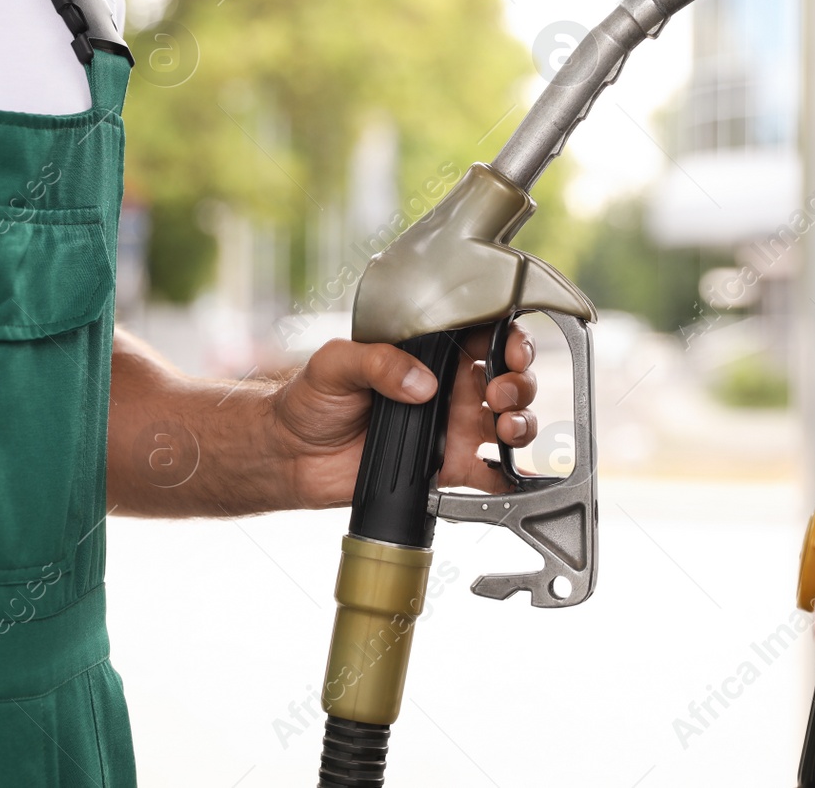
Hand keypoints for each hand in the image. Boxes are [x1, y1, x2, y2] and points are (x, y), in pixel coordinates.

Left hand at [270, 324, 538, 508]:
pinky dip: (508, 476)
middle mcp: (447, 388)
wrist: (293, 454)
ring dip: (521, 424)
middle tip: (500, 393)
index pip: (482, 337)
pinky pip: (488, 474)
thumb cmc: (311, 399)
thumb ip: (377, 363)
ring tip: (505, 427)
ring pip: (508, 423)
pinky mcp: (445, 467)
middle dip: (519, 383)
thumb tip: (420, 383)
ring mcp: (450, 428)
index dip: (508, 340)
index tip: (510, 351)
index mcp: (427, 354)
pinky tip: (509, 474)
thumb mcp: (336, 364)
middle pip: (508, 379)